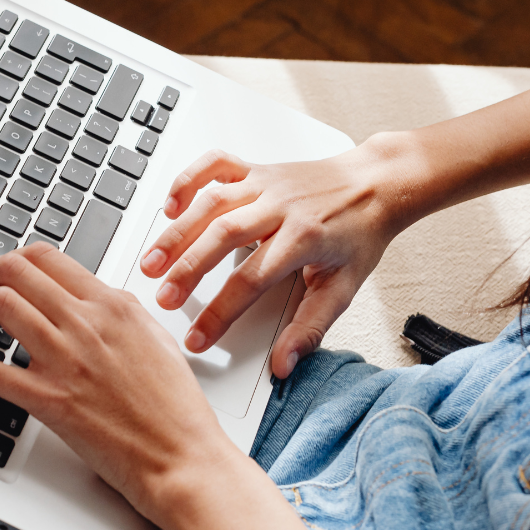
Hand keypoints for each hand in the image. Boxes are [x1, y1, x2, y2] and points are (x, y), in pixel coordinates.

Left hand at [0, 244, 381, 529]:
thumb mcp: (155, 341)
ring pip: (0, 304)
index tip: (2, 272)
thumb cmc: (176, 410)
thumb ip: (119, 315)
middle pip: (15, 270)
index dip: (13, 260)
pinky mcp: (49, 399)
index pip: (47, 258)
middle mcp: (87, 323)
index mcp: (113, 305)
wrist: (184, 458)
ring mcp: (65, 359)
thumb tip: (89, 300)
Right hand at [139, 146, 403, 377]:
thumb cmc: (360, 233)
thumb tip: (284, 364)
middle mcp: (279, 206)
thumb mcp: (344, 288)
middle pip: (222, 235)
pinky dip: (188, 180)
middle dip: (187, 269)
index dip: (220, 312)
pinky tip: (171, 206)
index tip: (197, 338)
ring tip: (152, 260)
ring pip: (210, 202)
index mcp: (303, 238)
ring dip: (176, 232)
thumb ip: (310, 328)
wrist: (377, 183)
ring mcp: (265, 183)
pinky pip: (215, 165)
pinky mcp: (256, 168)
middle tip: (163, 298)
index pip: (251, 280)